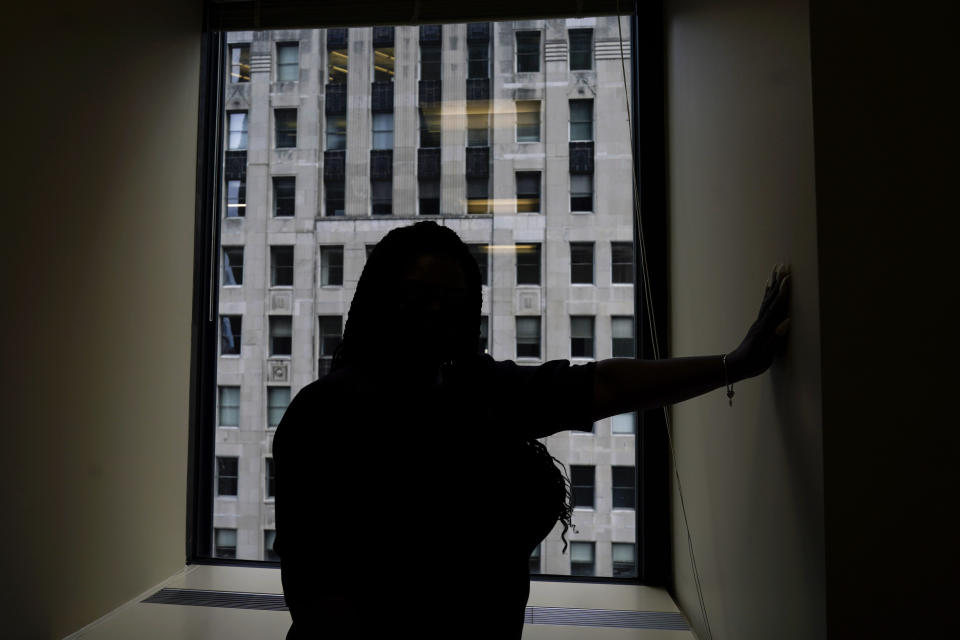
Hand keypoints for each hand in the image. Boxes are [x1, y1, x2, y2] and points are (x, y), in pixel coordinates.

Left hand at [727, 264, 791, 381]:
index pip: (776, 307)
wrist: (735, 366)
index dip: (783, 293)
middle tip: (783, 266)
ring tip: (776, 269)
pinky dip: (768, 293)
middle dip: (778, 282)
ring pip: (767, 299)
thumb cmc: (752, 363)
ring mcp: (759, 321)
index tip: (788, 278)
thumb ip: (776, 338)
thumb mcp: (766, 355)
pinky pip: (764, 304)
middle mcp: (761, 321)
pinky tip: (768, 286)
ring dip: (773, 284)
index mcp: (765, 328)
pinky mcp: (758, 324)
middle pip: (771, 298)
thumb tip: (787, 321)